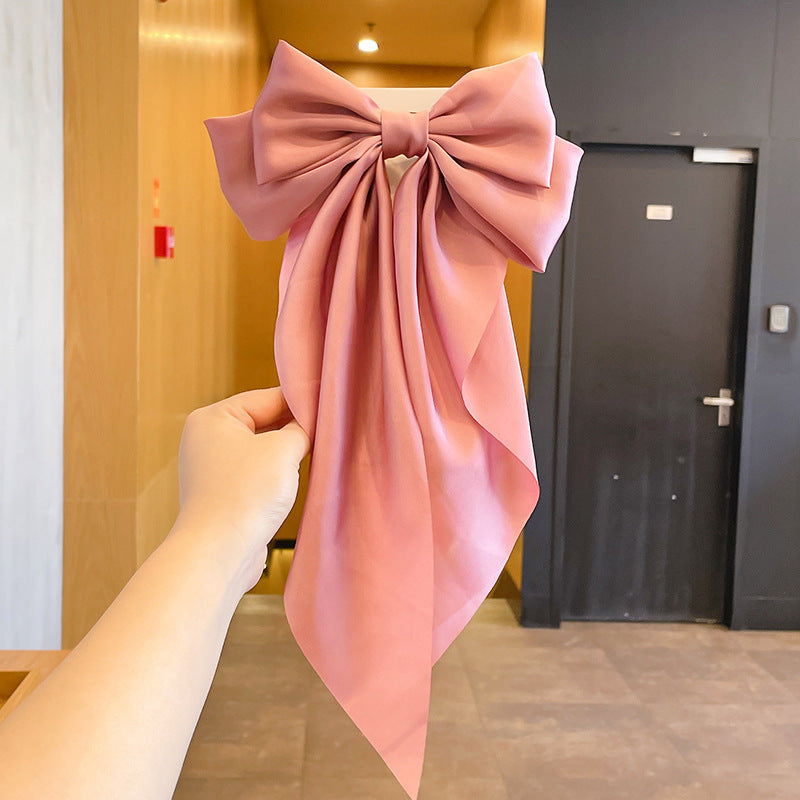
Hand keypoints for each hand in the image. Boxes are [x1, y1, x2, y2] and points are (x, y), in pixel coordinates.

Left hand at [175, 387, 309, 591]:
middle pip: (263, 422)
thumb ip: (301, 429)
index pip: (267, 397)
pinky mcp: (222, 494)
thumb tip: (309, 424)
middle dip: (294, 428)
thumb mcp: (283, 449)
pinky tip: (295, 480)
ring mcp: (213, 468)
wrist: (219, 552)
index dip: (301, 401)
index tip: (331, 405)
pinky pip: (256, 473)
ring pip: (262, 449)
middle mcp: (207, 439)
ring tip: (315, 456)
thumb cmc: (246, 494)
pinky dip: (276, 474)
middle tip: (328, 431)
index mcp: (213, 417)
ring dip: (286, 454)